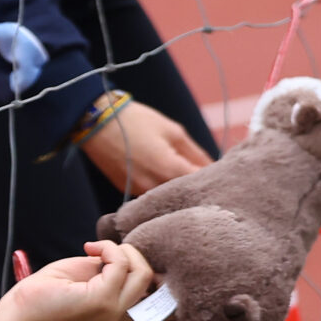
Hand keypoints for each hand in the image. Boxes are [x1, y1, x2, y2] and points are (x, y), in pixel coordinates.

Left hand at [0, 240, 159, 320]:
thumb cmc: (54, 288)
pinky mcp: (101, 300)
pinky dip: (106, 248)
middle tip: (105, 252)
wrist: (25, 304)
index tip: (147, 268)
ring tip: (96, 251)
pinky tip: (88, 249)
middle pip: (154, 279)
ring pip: (142, 271)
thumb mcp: (94, 275)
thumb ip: (117, 269)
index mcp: (122, 312)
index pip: (162, 318)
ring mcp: (113, 309)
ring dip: (119, 250)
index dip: (166, 292)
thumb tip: (135, 254)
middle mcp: (122, 315)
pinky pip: (119, 264)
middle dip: (133, 254)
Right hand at [79, 99, 211, 196]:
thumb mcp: (173, 131)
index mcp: (169, 170)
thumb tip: (215, 168)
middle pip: (186, 196)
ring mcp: (139, 193)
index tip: (224, 172)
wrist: (96, 124)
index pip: (202, 184)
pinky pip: (152, 196)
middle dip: (199, 186)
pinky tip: (164, 176)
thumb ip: (197, 154)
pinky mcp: (127, 193)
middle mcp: (154, 188)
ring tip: (185, 174)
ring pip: (169, 199)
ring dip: (179, 189)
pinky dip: (162, 189)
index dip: (215, 178)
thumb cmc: (137, 122)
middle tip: (209, 175)